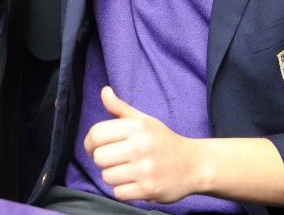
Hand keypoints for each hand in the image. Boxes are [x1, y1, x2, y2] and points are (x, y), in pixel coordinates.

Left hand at [83, 86, 197, 202]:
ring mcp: (145, 169)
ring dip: (113, 176)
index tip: (94, 147)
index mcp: (137, 127)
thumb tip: (104, 91)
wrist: (193, 164)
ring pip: (107, 176)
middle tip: (114, 159)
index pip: (96, 134)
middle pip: (99, 157)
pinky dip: (122, 190)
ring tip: (126, 171)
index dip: (90, 142)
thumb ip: (120, 108)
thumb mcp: (144, 121)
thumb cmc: (163, 141)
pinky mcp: (149, 189)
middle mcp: (140, 146)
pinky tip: (134, 182)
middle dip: (103, 160)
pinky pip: (118, 193)